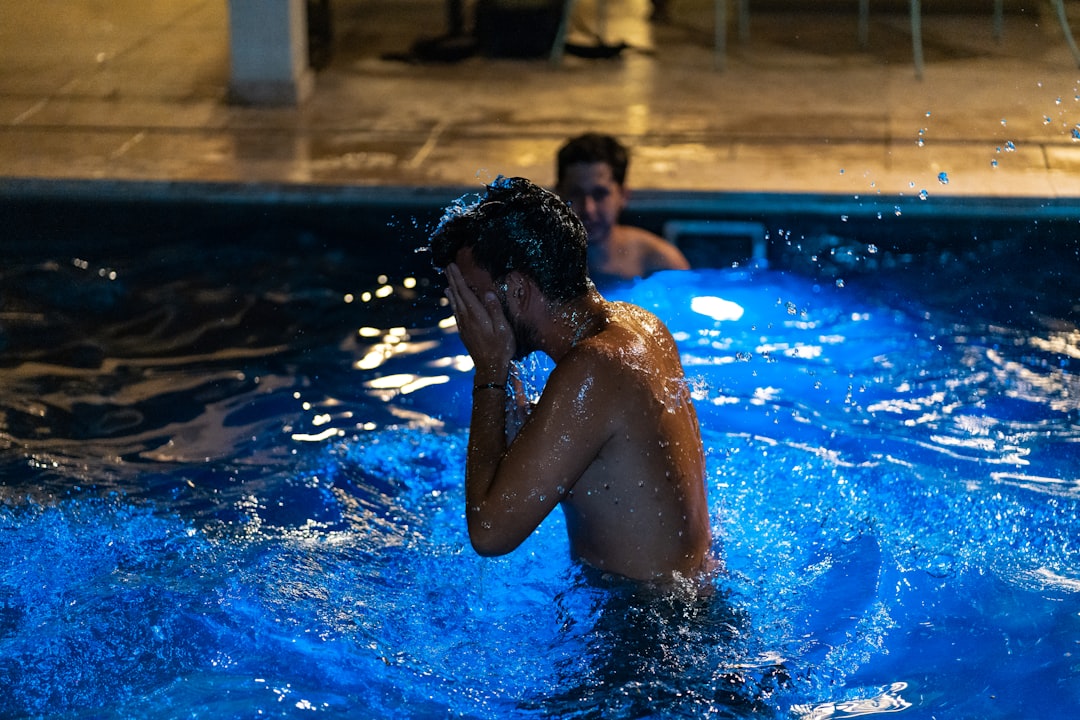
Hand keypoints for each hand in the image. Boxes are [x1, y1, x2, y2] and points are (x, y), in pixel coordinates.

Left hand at [445, 263, 515, 382]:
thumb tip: (488, 293)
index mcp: (476, 315)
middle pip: (457, 295)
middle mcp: (467, 318)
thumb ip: (495, 310)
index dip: (458, 278)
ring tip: (447, 281)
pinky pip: (456, 312)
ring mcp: (464, 326)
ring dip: (451, 290)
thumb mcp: (503, 328)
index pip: (465, 292)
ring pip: (455, 304)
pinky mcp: (464, 332)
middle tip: (447, 267)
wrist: (490, 368)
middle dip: (452, 280)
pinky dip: (453, 303)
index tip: (452, 266)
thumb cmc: (501, 348)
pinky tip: (452, 300)